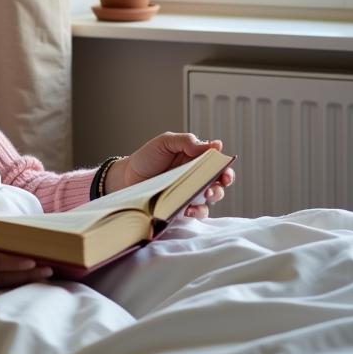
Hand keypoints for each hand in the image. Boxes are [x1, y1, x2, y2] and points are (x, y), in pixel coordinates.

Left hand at [105, 132, 234, 218]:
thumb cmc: (146, 158)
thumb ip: (187, 141)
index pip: (218, 163)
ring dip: (212, 196)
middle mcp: (197, 176)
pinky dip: (197, 211)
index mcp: (196, 158)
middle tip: (216, 184)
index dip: (226, 168)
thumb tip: (214, 145)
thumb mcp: (165, 143)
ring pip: (212, 197)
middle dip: (222, 183)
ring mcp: (191, 192)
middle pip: (220, 181)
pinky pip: (197, 211)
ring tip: (204, 195)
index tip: (225, 171)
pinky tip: (190, 209)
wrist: (127, 177)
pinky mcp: (183, 206)